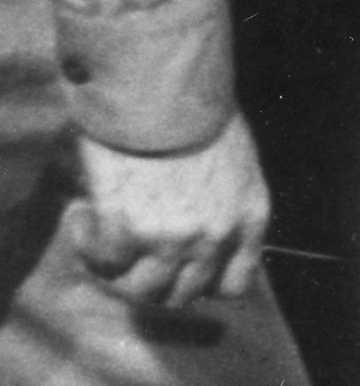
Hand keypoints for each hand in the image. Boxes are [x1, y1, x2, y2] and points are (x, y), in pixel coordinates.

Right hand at [69, 118, 269, 313]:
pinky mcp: (124, 230)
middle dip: (153, 281)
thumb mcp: (236, 162)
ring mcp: (170, 239)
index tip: (179, 268)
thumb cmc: (199, 111)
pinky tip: (84, 214)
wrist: (162, 89)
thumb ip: (225, 204)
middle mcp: (214, 238)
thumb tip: (198, 231)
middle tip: (131, 254)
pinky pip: (102, 263)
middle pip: (182, 296)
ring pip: (140, 291)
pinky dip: (88, 245)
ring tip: (106, 237)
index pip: (234, 285)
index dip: (203, 284)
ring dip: (118, 272)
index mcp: (250, 218)